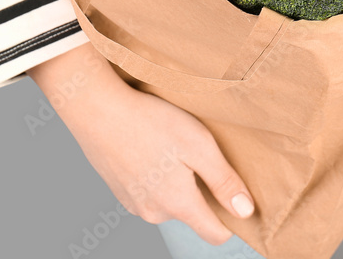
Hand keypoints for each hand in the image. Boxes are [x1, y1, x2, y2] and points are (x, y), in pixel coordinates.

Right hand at [27, 43, 253, 244]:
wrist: (97, 109)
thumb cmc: (151, 122)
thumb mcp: (199, 146)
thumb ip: (223, 182)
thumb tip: (246, 212)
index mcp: (178, 205)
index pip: (216, 234)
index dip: (233, 219)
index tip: (237, 192)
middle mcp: (154, 213)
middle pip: (193, 212)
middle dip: (202, 188)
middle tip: (199, 151)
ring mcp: (133, 203)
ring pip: (171, 199)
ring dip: (178, 179)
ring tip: (172, 145)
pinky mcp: (120, 190)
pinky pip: (151, 190)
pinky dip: (157, 174)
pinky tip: (152, 146)